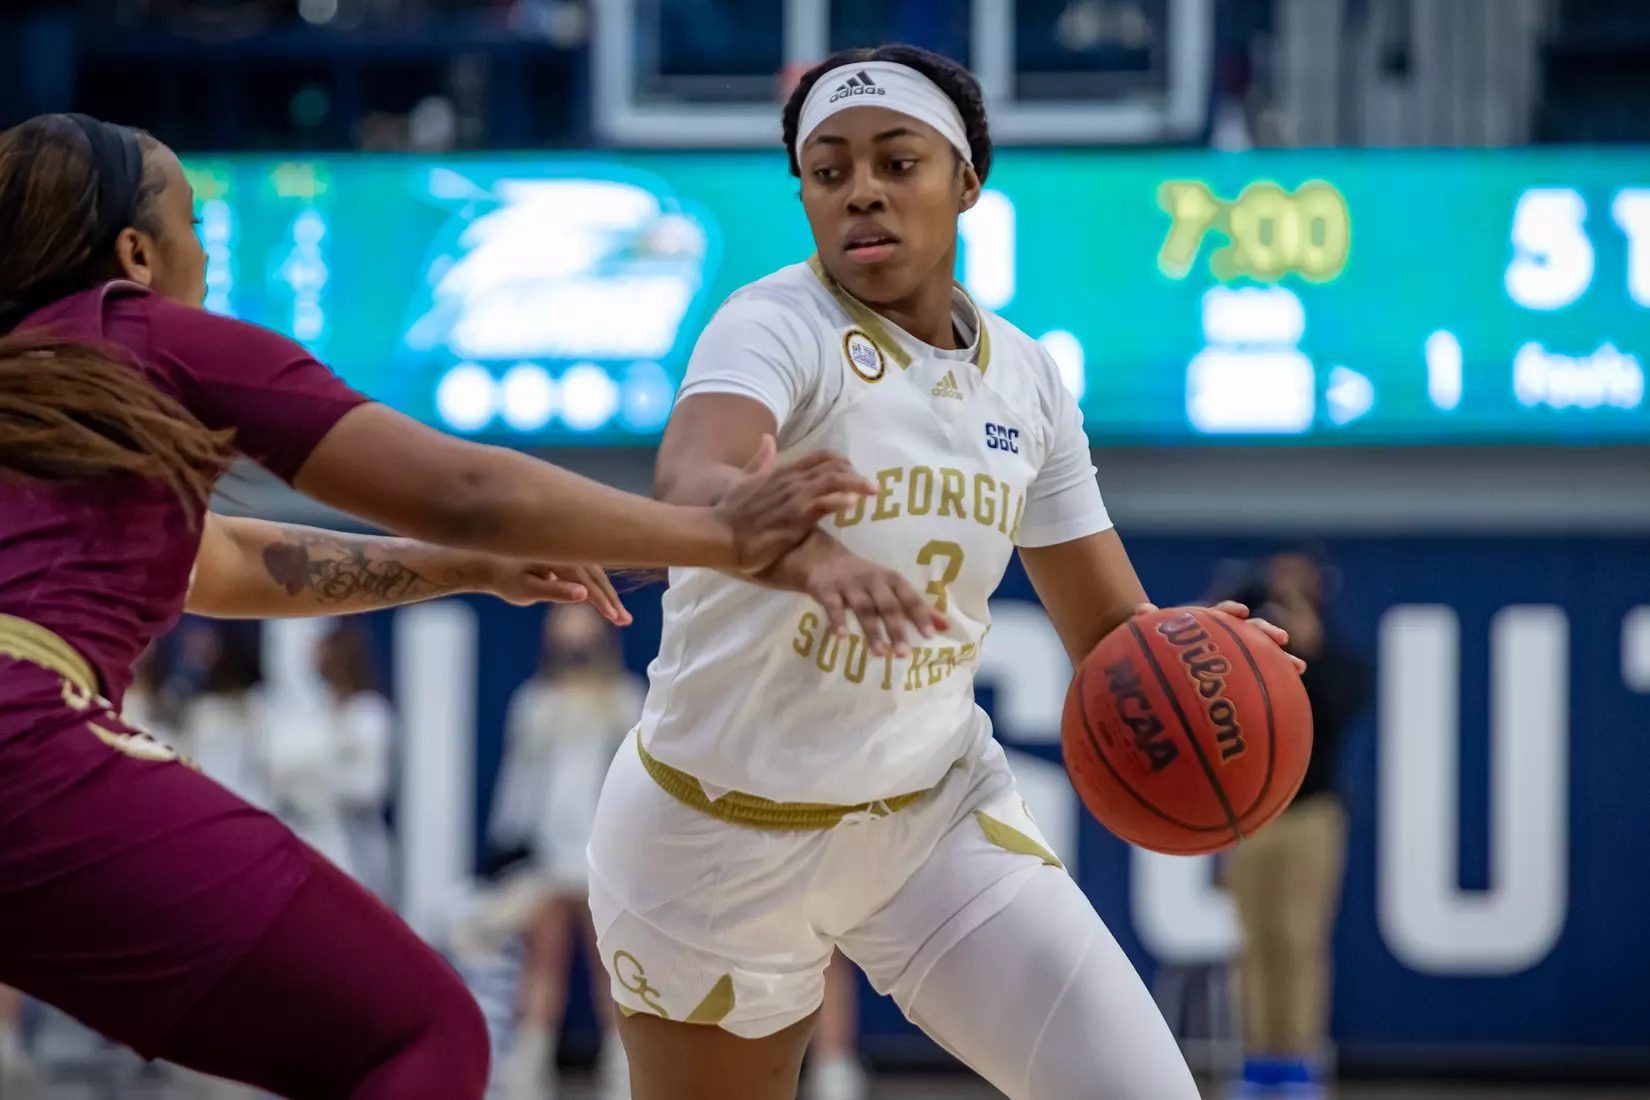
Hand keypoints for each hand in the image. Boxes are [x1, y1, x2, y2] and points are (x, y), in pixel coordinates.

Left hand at [487, 561, 631, 624]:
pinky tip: (609, 604)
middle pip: (598, 576)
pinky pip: (591, 574)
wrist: (493, 564)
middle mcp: (568, 551)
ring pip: (597, 575)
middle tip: (626, 621)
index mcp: (558, 555)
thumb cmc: (506, 579)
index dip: (602, 600)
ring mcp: (570, 554)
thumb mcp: (526, 590)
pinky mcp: (570, 560)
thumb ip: (555, 591)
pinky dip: (601, 589)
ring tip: (622, 617)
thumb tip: (584, 595)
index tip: (615, 617)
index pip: (587, 580)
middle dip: (612, 599)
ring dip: (610, 595)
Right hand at [715, 435, 875, 574]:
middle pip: (834, 465)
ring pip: (835, 480)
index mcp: (783, 472)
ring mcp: (796, 498)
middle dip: (855, 473)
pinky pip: (826, 503)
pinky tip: (853, 504)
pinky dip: (842, 500)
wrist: (721, 534)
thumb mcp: (744, 480)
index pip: (821, 457)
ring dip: (856, 484)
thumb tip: (767, 438)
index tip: (852, 473)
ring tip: (871, 492)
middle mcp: (793, 480)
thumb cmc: (731, 512)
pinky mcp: (797, 517)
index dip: (841, 462)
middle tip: (869, 487)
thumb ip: (759, 460)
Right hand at [764, 534, 948, 656]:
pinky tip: (842, 637)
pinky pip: (833, 606)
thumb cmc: (865, 579)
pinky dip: (838, 621)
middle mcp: (873, 579)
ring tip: (880, 653)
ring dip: (872, 631)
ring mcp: (849, 584)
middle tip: (904, 653)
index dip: (921, 615)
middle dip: (897, 629)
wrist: (823, 559)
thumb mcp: (891, 588)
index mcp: (891, 579)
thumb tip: (946, 626)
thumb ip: (917, 607)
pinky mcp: (827, 589)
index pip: (910, 597)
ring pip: (863, 608)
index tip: (931, 635)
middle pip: (887, 605)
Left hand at [1133, 600, 1305, 674]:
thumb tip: (1143, 609)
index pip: (1219, 614)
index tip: (1240, 613)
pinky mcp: (1237, 680)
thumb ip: (1145, 624)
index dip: (1229, 611)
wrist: (1155, 670)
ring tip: (1299, 667)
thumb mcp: (1145, 640)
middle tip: (1282, 638)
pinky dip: (1275, 689)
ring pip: (1262, 657)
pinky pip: (1259, 684)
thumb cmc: (1150, 653)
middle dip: (1266, 633)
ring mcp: (1233, 659)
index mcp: (1203, 628)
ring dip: (1281, 660)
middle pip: (1250, 632)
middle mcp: (1223, 641)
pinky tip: (1292, 701)